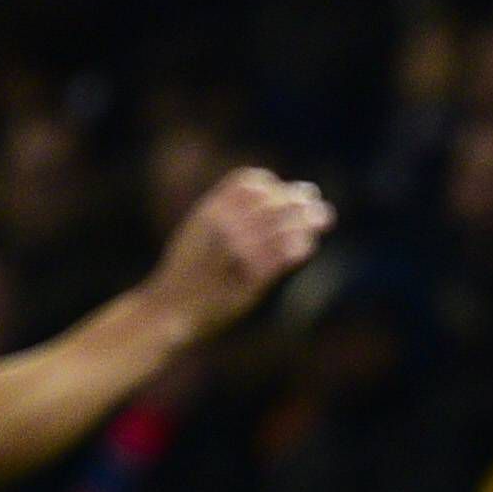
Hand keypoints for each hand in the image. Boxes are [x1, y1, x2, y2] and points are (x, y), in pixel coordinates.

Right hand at [149, 169, 333, 339]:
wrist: (168, 309)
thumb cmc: (185, 274)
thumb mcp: (195, 232)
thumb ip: (221, 214)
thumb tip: (256, 201)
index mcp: (210, 210)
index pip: (251, 182)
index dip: (274, 185)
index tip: (286, 193)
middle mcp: (225, 225)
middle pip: (274, 200)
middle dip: (300, 199)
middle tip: (319, 205)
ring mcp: (239, 250)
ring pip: (285, 224)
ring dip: (309, 220)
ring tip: (324, 220)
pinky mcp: (251, 276)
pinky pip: (284, 254)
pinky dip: (301, 245)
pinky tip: (308, 246)